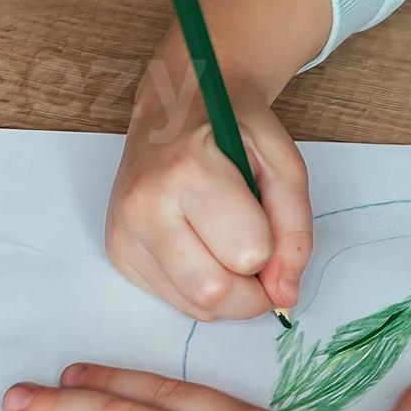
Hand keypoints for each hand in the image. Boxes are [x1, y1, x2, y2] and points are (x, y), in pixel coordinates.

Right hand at [108, 61, 310, 321]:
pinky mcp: (117, 250)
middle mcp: (144, 204)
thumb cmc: (231, 130)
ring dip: (226, 292)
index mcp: (189, 171)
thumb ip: (294, 231)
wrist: (174, 107)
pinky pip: (172, 298)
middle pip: (211, 291)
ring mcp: (124, 230)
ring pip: (192, 304)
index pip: (248, 254)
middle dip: (250, 292)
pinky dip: (198, 287)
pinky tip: (199, 249)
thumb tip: (284, 294)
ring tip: (227, 249)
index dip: (272, 251)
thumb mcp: (283, 164)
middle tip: (259, 262)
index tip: (269, 228)